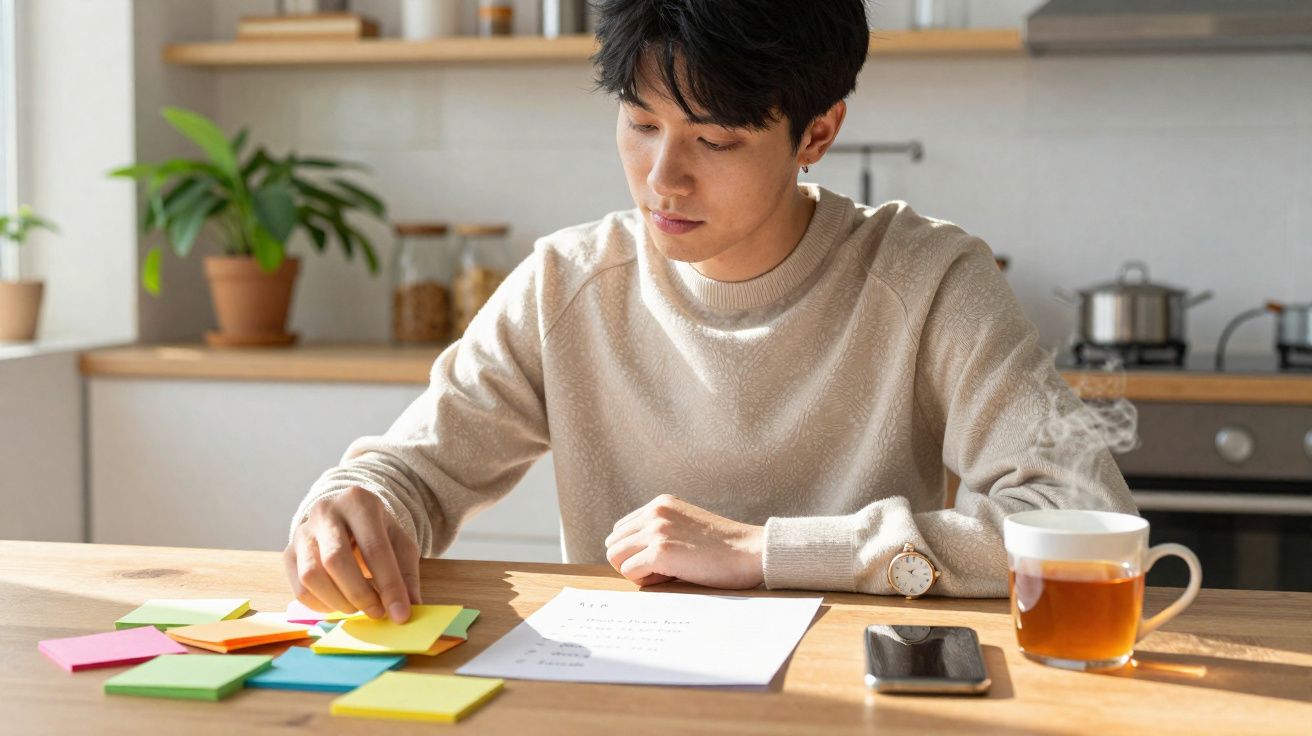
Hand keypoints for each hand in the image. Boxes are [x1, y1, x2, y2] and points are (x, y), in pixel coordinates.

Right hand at [284, 487, 421, 622]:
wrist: (345, 517)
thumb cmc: (376, 531)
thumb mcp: (399, 543)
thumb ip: (406, 573)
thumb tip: (410, 607)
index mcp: (358, 502)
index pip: (375, 547)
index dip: (389, 585)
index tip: (400, 614)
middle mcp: (325, 512)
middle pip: (336, 560)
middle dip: (359, 594)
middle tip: (377, 613)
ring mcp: (302, 532)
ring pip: (312, 576)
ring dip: (338, 601)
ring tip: (357, 607)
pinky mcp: (288, 553)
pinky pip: (299, 588)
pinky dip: (321, 605)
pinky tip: (338, 604)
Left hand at [604, 494, 764, 589]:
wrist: (751, 552)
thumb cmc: (724, 548)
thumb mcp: (687, 526)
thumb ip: (661, 531)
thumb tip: (629, 555)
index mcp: (661, 503)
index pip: (622, 530)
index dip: (636, 551)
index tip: (662, 559)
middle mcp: (655, 512)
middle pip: (613, 543)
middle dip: (631, 561)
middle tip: (661, 570)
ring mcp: (657, 530)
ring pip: (615, 557)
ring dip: (636, 571)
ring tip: (665, 573)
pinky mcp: (661, 551)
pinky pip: (630, 571)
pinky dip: (645, 581)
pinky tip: (670, 577)